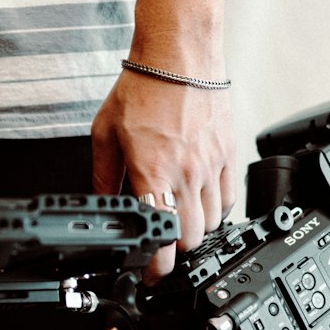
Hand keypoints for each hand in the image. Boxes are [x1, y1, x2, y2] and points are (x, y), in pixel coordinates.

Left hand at [91, 69, 235, 283]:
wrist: (179, 56)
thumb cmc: (143, 88)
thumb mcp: (105, 135)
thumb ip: (102, 176)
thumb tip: (100, 203)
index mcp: (152, 172)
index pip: (161, 236)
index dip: (157, 266)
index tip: (150, 273)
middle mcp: (186, 174)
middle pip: (192, 237)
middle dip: (176, 250)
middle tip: (163, 247)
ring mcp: (211, 166)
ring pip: (214, 222)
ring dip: (196, 230)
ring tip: (180, 223)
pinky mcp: (228, 155)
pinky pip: (229, 198)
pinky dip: (217, 210)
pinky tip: (201, 203)